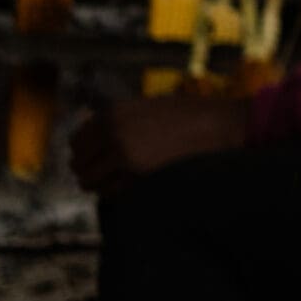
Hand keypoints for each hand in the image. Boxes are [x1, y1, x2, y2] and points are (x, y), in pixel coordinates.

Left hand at [71, 95, 249, 193]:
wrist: (222, 125)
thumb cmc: (190, 115)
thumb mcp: (148, 106)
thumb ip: (118, 120)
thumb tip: (90, 137)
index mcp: (113, 113)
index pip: (77, 141)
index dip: (84, 151)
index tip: (94, 158)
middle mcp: (113, 134)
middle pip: (79, 165)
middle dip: (90, 170)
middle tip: (106, 173)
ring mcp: (125, 157)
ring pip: (92, 183)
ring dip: (103, 184)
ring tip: (122, 180)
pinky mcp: (138, 179)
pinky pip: (113, 194)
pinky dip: (120, 193)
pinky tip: (137, 184)